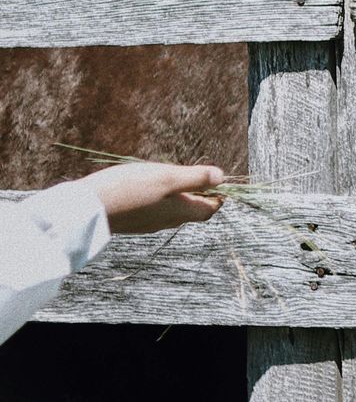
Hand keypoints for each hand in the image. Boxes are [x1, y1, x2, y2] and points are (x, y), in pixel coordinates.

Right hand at [84, 162, 225, 234]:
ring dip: (178, 199)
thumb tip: (222, 177)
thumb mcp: (167, 177)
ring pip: (171, 214)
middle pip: (190, 213)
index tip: (219, 186)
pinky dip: (159, 202)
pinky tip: (149, 191)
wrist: (87, 209)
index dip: (217, 199)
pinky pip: (152, 213)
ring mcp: (146, 224)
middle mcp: (165, 222)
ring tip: (175, 183)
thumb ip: (195, 177)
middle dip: (199, 198)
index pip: (208, 211)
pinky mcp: (130, 222)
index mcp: (179, 211)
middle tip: (200, 182)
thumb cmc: (129, 190)